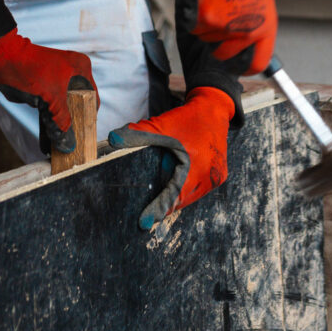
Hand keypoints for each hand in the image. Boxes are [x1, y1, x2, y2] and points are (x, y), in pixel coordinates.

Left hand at [0, 28, 98, 153]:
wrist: (2, 60)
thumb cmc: (31, 70)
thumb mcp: (51, 96)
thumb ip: (62, 118)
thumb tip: (68, 141)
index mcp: (80, 68)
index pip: (92, 95)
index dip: (89, 116)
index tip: (86, 134)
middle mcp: (71, 73)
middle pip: (77, 103)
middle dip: (73, 124)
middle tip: (71, 144)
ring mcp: (57, 81)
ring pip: (63, 108)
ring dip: (59, 125)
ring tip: (59, 146)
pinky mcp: (44, 89)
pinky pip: (50, 109)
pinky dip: (49, 122)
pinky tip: (47, 141)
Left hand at [108, 86, 233, 228]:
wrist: (213, 107)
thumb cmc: (188, 117)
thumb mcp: (163, 124)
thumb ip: (139, 133)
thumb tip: (113, 139)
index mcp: (198, 166)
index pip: (175, 194)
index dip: (158, 208)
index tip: (143, 223)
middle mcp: (210, 176)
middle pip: (182, 199)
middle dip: (164, 207)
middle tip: (146, 216)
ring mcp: (216, 177)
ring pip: (190, 196)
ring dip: (174, 200)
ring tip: (156, 208)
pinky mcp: (218, 175)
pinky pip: (198, 189)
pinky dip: (184, 191)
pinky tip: (172, 191)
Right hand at [180, 0, 276, 73]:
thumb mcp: (264, 0)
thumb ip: (259, 23)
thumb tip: (252, 42)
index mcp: (265, 27)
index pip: (257, 64)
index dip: (246, 67)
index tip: (239, 64)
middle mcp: (245, 31)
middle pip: (225, 55)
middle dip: (219, 45)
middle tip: (218, 27)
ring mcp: (223, 27)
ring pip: (207, 40)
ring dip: (207, 27)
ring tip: (214, 4)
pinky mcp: (204, 20)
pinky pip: (195, 29)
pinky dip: (195, 19)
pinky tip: (204, 1)